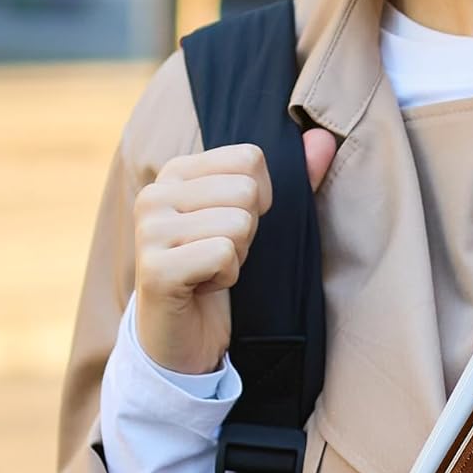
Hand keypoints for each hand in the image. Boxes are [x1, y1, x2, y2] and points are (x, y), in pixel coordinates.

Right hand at [133, 128, 336, 374]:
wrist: (182, 334)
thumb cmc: (218, 267)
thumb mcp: (256, 218)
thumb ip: (295, 178)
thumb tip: (324, 138)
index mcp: (175, 172)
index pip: (250, 158)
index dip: (260, 198)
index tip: (232, 225)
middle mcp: (154, 194)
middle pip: (247, 192)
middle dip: (248, 231)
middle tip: (221, 253)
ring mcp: (148, 231)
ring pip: (239, 224)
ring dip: (237, 256)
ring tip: (210, 269)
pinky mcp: (155, 269)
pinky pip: (224, 254)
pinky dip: (227, 277)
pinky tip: (203, 287)